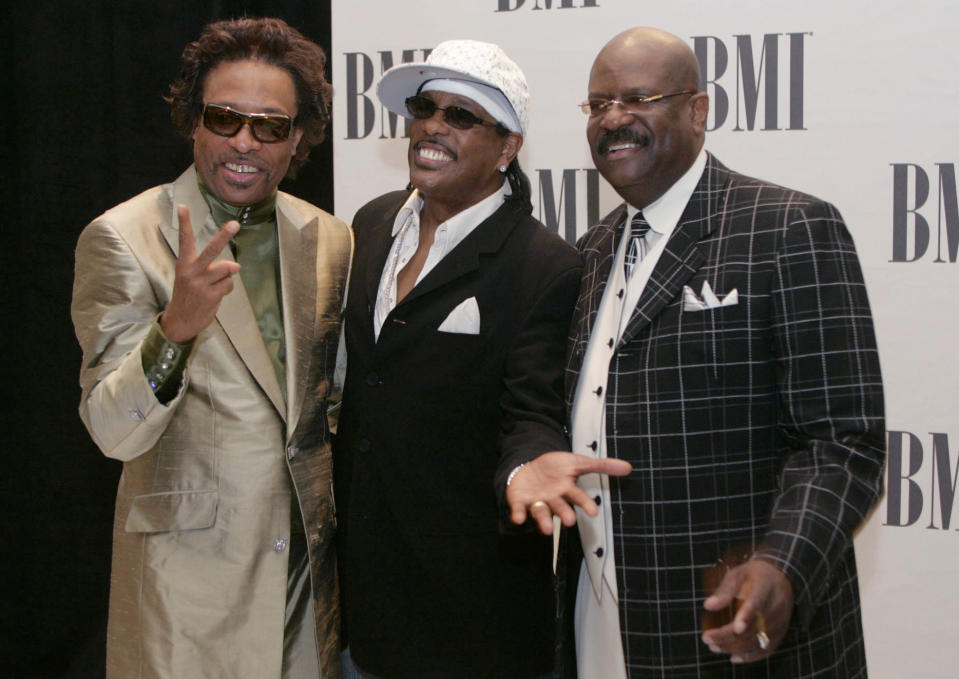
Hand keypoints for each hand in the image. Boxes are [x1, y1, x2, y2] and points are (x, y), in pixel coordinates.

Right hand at [161, 205, 240, 343]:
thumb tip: (236, 267)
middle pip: (211, 250)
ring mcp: (201, 284)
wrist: (180, 321)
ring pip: (227, 269)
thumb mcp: (191, 277)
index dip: (184, 223)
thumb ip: (211, 267)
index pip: (184, 240)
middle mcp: (191, 271)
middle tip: (234, 224)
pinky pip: (229, 285)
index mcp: (183, 264)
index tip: (182, 207)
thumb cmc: (189, 294)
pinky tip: (215, 294)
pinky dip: (226, 288)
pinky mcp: (211, 296)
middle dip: (224, 236)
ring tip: (214, 284)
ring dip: (226, 276)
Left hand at [506, 451, 631, 534]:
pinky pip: (519, 510)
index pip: (578, 498)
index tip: (593, 512)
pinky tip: (518, 519)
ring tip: (546, 528)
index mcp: (567, 490)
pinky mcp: (519, 501)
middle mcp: (553, 499)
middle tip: (569, 521)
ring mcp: (536, 501)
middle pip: (560, 508)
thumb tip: (629, 467)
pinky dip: (518, 515)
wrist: (528, 466)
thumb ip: (601, 466)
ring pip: (541, 513)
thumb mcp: (577, 462)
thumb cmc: (555, 468)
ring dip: (543, 521)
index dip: (585, 504)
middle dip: (564, 514)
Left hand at [701, 559, 793, 663]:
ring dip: (735, 648)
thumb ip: (724, 590)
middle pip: (753, 627)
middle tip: (707, 638)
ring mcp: (780, 622)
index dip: (747, 616)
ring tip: (714, 647)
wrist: (781, 578)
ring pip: (758, 641)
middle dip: (728, 636)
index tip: (735, 628)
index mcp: (765, 587)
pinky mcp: (781, 633)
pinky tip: (734, 658)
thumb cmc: (754, 575)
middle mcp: (776, 607)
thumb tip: (708, 606)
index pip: (757, 603)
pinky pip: (766, 649)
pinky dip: (750, 656)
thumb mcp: (738, 574)